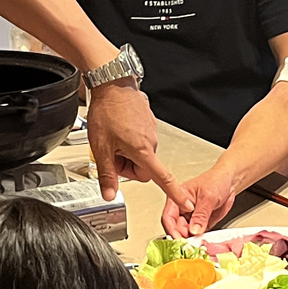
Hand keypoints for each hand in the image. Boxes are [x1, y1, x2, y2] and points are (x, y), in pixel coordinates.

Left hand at [86, 82, 192, 212]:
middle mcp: (151, 142)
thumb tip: (109, 193)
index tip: (186, 203)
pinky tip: (118, 129)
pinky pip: (141, 140)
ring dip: (127, 152)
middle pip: (144, 168)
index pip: (163, 178)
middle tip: (112, 154)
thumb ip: (107, 174)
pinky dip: (129, 140)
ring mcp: (150, 131)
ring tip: (113, 138)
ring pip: (141, 154)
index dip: (175, 193)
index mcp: (143, 151)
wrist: (113, 85)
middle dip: (128, 166)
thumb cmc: (109, 111)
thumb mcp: (101, 148)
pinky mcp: (148, 123)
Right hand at [162, 166, 237, 236]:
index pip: (168, 216)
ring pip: (186, 233)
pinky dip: (199, 239)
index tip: (178, 239)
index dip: (172, 229)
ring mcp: (191, 217)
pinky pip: (197, 235)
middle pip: (175, 228)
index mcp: (177, 198)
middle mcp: (182, 209)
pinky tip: (203, 240)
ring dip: (191, 240)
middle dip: (182, 237)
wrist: (229, 182)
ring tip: (198, 243)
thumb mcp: (208, 197)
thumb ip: (201, 214)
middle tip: (190, 244)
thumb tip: (194, 230)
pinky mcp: (200, 223)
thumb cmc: (216, 181)